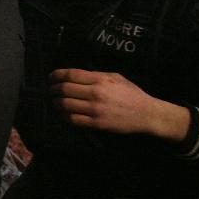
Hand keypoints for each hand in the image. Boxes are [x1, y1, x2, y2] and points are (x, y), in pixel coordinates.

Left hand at [49, 68, 188, 140]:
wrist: (147, 114)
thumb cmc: (132, 93)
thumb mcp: (116, 77)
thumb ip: (96, 75)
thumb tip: (77, 75)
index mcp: (101, 80)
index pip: (71, 75)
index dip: (57, 75)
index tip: (51, 76)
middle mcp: (96, 93)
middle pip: (65, 89)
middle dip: (53, 89)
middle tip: (51, 90)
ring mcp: (95, 110)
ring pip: (66, 105)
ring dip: (56, 103)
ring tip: (55, 102)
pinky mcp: (96, 123)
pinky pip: (73, 119)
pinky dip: (64, 116)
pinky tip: (63, 113)